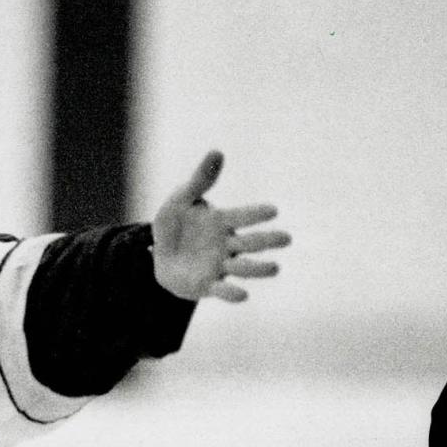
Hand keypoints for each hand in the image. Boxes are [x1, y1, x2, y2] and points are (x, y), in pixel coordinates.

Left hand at [152, 151, 288, 301]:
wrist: (159, 256)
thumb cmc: (174, 224)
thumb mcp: (180, 199)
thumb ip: (199, 180)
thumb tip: (217, 151)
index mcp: (222, 222)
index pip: (243, 216)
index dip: (255, 214)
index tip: (272, 210)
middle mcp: (227, 244)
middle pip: (251, 243)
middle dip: (268, 240)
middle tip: (286, 238)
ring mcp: (219, 265)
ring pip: (244, 267)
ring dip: (259, 268)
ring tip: (275, 268)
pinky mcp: (208, 285)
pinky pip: (222, 289)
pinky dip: (232, 292)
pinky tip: (243, 295)